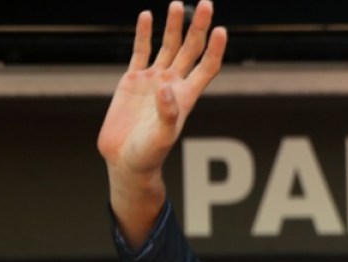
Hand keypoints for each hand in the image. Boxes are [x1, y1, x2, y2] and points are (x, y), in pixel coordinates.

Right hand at [98, 0, 225, 243]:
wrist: (125, 160)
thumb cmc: (149, 155)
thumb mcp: (163, 137)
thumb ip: (167, 113)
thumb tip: (165, 86)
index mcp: (186, 97)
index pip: (207, 67)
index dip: (215, 49)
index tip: (222, 30)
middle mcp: (173, 84)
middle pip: (190, 49)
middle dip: (198, 27)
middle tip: (205, 3)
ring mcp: (153, 80)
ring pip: (166, 46)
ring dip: (172, 26)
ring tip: (177, 4)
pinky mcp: (132, 81)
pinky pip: (139, 52)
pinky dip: (143, 34)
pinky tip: (146, 17)